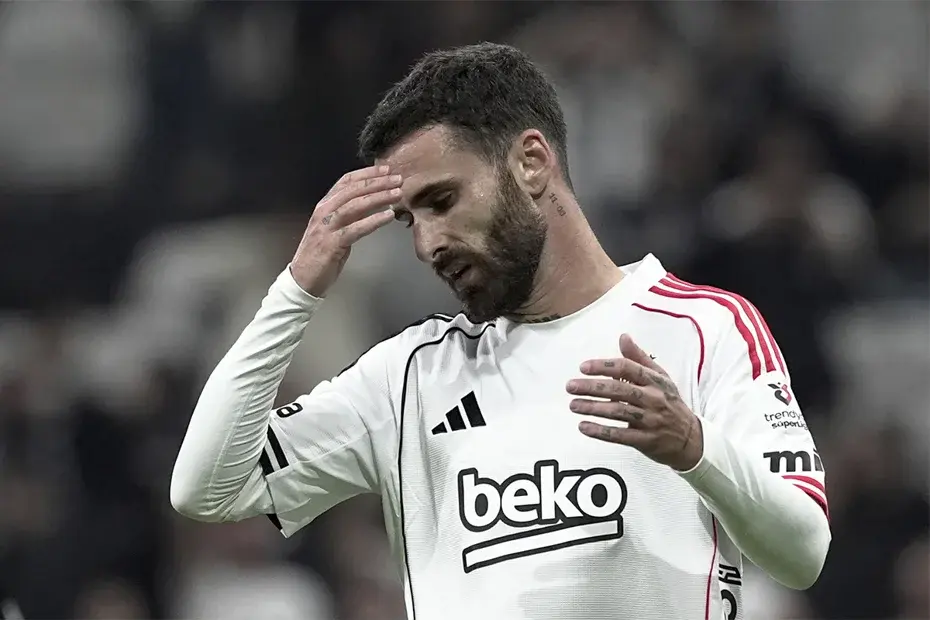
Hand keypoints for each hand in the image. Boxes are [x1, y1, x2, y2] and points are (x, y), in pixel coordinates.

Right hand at [291, 166, 402, 296]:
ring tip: (397, 194)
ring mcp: (327, 227)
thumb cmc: (321, 254)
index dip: (367, 173)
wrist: (303, 279)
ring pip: (355, 205)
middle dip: (377, 182)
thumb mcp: (335, 228)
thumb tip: (375, 203)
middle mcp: (324, 211)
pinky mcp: (332, 243)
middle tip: (398, 179)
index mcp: (324, 205)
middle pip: (353, 190)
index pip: (346, 181)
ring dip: (378, 197)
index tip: (386, 169)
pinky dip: (373, 220)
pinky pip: (356, 228)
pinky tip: (389, 216)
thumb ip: (349, 214)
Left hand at [566, 334, 702, 470]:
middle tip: (571, 386)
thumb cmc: (670, 403)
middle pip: (619, 389)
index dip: (604, 366)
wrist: (691, 439)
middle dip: (592, 387)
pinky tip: (584, 426)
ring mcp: (650, 420)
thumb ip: (639, 358)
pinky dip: (600, 432)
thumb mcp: (661, 378)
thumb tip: (623, 337)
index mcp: (655, 381)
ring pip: (618, 412)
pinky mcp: (646, 440)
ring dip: (593, 408)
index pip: (627, 368)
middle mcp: (653, 399)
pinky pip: (620, 436)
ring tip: (573, 405)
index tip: (583, 367)